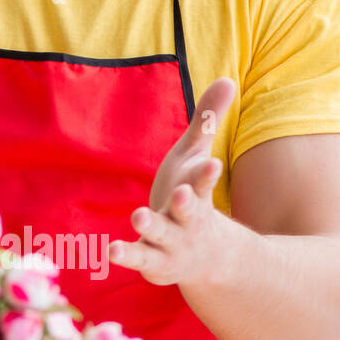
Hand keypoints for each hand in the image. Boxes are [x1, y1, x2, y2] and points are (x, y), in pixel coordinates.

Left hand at [111, 78, 235, 286]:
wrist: (207, 256)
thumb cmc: (194, 195)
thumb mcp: (197, 157)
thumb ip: (208, 121)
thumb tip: (227, 78)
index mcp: (197, 192)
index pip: (204, 181)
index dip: (207, 173)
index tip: (212, 163)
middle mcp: (188, 220)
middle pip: (189, 211)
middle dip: (186, 203)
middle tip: (182, 193)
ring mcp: (172, 242)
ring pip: (163, 235)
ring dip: (152, 227)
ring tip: (138, 216)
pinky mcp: (153, 260)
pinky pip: (141, 258)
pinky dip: (128, 254)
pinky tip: (112, 250)